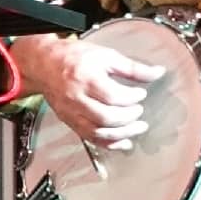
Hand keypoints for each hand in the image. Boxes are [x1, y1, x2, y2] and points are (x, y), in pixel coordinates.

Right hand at [12, 35, 164, 151]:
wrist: (44, 64)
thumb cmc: (72, 57)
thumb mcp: (105, 55)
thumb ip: (132, 67)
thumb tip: (156, 73)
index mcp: (86, 79)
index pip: (114, 96)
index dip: (132, 98)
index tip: (141, 94)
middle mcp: (78, 99)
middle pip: (107, 117)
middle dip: (129, 118)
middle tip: (140, 111)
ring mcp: (72, 113)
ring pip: (99, 132)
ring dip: (123, 134)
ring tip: (137, 128)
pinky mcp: (70, 122)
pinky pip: (91, 138)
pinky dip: (109, 144)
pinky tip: (123, 141)